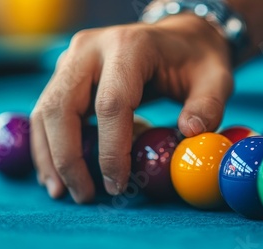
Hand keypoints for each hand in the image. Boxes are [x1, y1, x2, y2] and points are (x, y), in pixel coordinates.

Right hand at [31, 13, 233, 202]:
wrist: (174, 38)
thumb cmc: (194, 60)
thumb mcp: (216, 78)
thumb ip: (208, 106)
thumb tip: (190, 134)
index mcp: (129, 46)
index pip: (111, 104)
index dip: (111, 150)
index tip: (117, 186)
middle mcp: (90, 49)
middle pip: (63, 107)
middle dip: (68, 158)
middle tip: (84, 196)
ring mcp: (72, 60)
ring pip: (46, 111)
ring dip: (49, 156)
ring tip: (63, 192)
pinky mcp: (65, 74)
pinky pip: (46, 112)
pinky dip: (47, 145)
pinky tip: (56, 174)